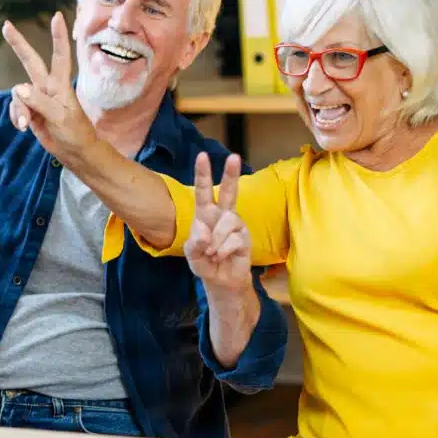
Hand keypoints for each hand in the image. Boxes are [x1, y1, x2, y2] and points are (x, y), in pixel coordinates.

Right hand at [2, 12, 102, 162]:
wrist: (75, 153)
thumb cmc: (75, 133)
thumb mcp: (60, 117)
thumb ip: (40, 102)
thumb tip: (19, 88)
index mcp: (60, 85)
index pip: (60, 56)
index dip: (58, 36)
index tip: (57, 17)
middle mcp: (47, 87)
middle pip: (30, 61)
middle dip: (18, 44)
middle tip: (5, 25)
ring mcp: (37, 99)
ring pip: (18, 94)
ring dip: (19, 109)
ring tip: (26, 125)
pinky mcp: (30, 111)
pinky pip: (16, 109)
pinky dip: (16, 117)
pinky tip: (23, 127)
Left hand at [184, 152, 252, 293]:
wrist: (221, 281)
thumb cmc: (205, 262)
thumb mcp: (192, 254)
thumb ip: (194, 244)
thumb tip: (205, 234)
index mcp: (205, 214)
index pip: (203, 191)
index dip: (203, 174)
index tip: (202, 156)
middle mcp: (222, 215)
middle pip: (228, 192)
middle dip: (230, 175)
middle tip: (234, 157)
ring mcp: (235, 225)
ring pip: (226, 223)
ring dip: (215, 242)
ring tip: (212, 253)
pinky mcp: (245, 238)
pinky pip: (233, 240)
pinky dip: (223, 251)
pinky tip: (221, 257)